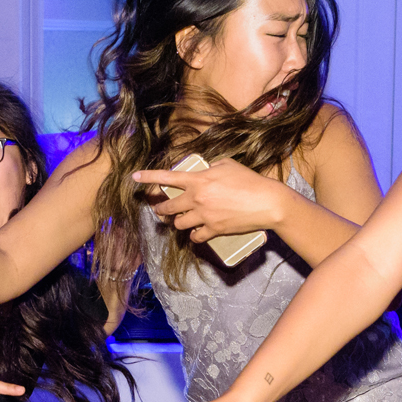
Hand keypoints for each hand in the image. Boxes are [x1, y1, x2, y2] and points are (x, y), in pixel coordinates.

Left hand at [136, 159, 286, 242]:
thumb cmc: (250, 180)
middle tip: (160, 210)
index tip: (134, 176)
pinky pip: (196, 237)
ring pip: (179, 224)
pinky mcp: (214, 230)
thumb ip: (210, 168)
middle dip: (161, 210)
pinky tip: (197, 234)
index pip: (167, 177)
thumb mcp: (228, 165)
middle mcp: (197, 198)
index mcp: (198, 180)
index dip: (148, 177)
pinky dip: (194, 236)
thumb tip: (204, 172)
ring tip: (182, 221)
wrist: (267, 202)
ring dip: (178, 223)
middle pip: (168, 207)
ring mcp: (204, 216)